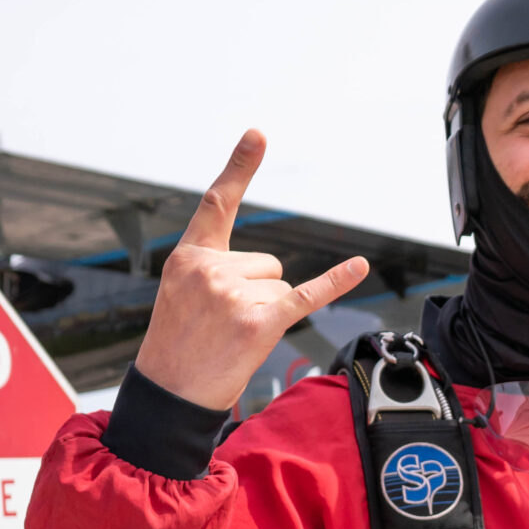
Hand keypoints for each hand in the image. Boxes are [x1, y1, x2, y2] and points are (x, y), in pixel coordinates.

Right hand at [130, 131, 367, 410]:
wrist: (169, 394)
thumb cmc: (178, 345)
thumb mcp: (181, 293)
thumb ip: (214, 267)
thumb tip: (269, 269)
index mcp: (189, 256)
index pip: (217, 203)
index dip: (239, 166)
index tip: (259, 134)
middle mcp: (210, 269)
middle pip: (268, 262)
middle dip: (254, 291)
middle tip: (223, 323)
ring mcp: (233, 296)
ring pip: (280, 285)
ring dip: (265, 311)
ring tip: (232, 335)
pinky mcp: (259, 323)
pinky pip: (307, 294)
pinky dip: (335, 282)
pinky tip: (359, 266)